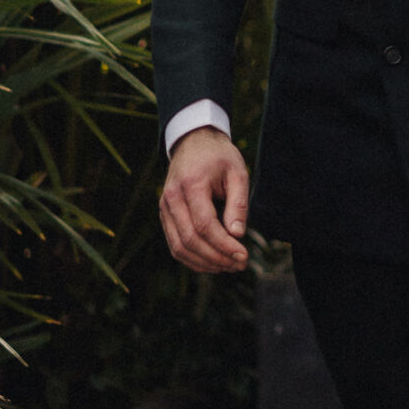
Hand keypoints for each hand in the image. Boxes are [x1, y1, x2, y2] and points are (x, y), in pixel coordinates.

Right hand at [159, 127, 251, 273]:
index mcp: (191, 184)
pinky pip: (175, 244)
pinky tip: (213, 262)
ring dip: (204, 263)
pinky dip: (192, 258)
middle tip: (240, 264)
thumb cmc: (219, 157)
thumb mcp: (238, 172)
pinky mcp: (164, 215)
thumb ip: (238, 203)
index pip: (204, 225)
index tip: (243, 255)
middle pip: (190, 240)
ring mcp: (164, 208)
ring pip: (179, 247)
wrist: (194, 142)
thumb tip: (237, 235)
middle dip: (216, 257)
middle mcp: (171, 198)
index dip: (223, 245)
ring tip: (229, 266)